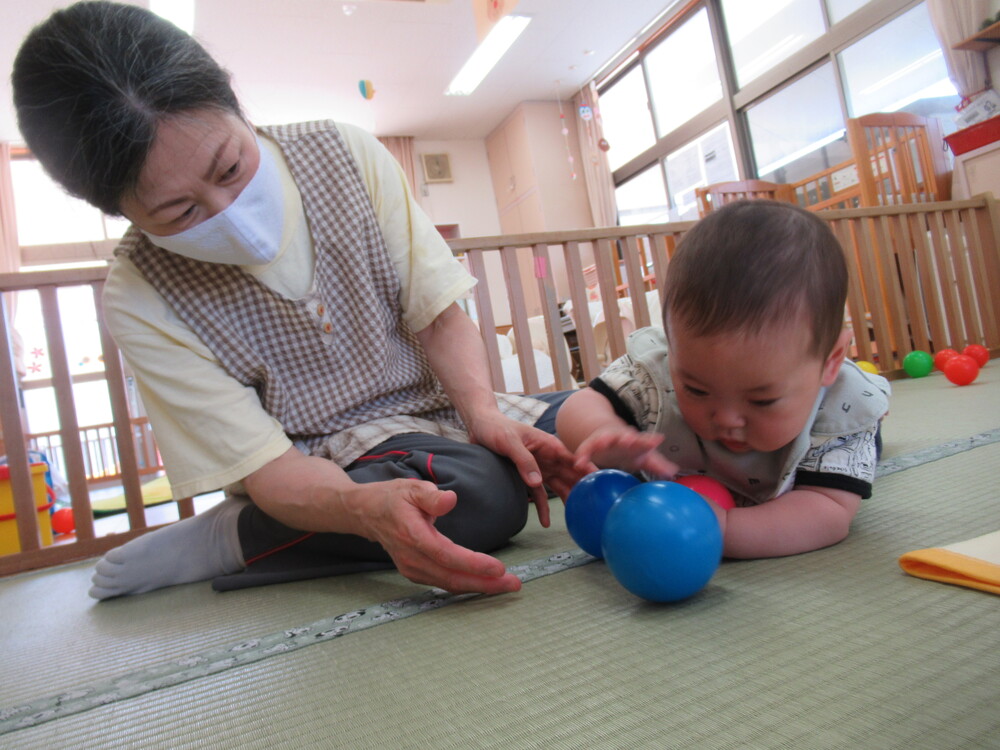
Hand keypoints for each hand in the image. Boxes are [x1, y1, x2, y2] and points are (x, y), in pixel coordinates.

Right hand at [347, 478, 521, 593]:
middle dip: (485, 584)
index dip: (473, 564)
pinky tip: (484, 584)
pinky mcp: (415, 573)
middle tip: (514, 584)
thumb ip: (431, 496)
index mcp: (412, 536)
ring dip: (479, 587)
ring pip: (449, 584)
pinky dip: (465, 585)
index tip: (499, 567)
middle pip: (452, 578)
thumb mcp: (411, 487)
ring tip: (507, 585)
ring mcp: (411, 568)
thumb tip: (451, 499)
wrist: (366, 513)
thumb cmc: (392, 497)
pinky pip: (443, 583)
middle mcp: (411, 558)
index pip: (446, 555)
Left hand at [464, 411, 590, 526]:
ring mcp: (538, 467)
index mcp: (548, 445)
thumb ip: (524, 460)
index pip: (573, 459)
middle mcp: (547, 457)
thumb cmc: (496, 428)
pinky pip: (538, 494)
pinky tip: (545, 522)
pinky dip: (542, 508)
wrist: (480, 427)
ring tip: (576, 518)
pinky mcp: (527, 476)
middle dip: (582, 489)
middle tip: (593, 507)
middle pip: (569, 475)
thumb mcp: (510, 442)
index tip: (601, 482)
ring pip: (558, 486)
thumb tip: (537, 482)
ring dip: (566, 500)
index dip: (587, 470)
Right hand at [574, 425, 677, 477]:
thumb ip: (658, 465)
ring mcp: (605, 439)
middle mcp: (620, 437)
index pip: (644, 440)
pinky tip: (578, 464)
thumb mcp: (644, 457)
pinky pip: (586, 450)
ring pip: (602, 439)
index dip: (650, 440)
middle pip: (624, 436)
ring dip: (601, 442)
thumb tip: (674, 473)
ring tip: (601, 444)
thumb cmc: (630, 449)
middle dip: (626, 438)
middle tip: (629, 440)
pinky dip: (582, 455)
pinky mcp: (591, 444)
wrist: (608, 435)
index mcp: (635, 440)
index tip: (657, 440)